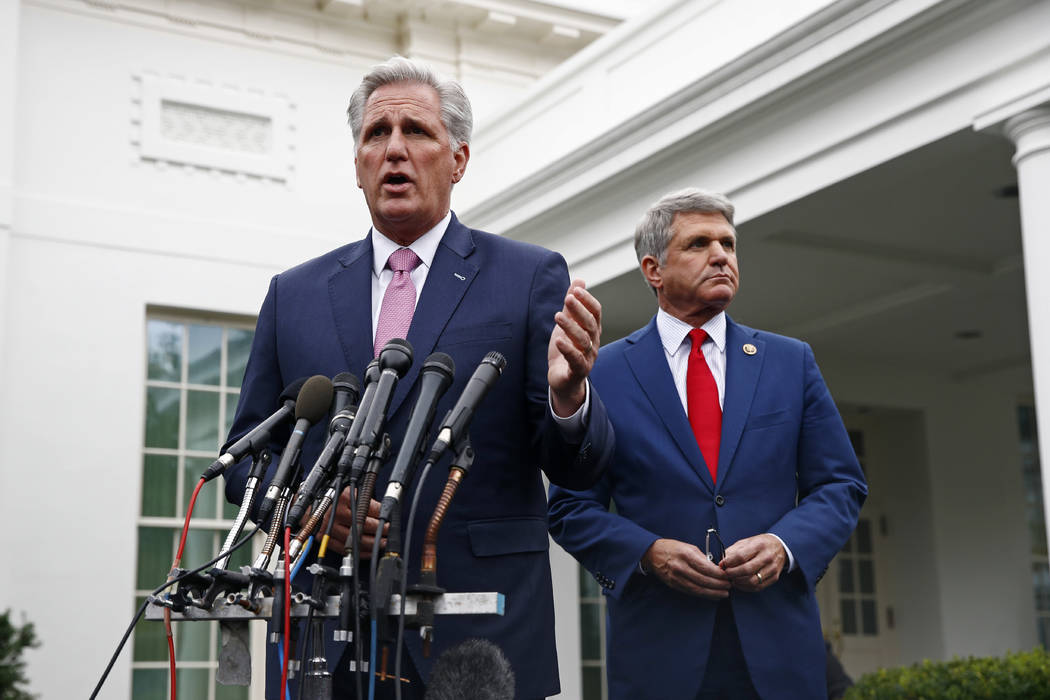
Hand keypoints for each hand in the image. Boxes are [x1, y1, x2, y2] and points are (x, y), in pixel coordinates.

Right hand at [315, 491, 387, 557]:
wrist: (312, 507)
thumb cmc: (333, 499)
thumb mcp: (349, 492)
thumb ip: (364, 499)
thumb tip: (383, 510)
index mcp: (344, 497)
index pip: (368, 508)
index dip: (381, 514)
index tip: (388, 517)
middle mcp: (336, 512)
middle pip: (363, 524)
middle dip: (379, 529)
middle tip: (388, 530)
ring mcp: (330, 527)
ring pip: (355, 539)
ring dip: (372, 543)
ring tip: (382, 542)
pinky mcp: (326, 538)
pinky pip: (345, 549)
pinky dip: (359, 552)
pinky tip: (369, 551)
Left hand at [548, 279, 601, 416]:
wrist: (563, 380)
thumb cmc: (567, 350)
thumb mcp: (568, 324)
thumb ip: (572, 305)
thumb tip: (579, 281)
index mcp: (592, 330)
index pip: (596, 312)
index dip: (587, 300)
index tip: (576, 289)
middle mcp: (593, 343)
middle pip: (590, 324)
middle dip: (580, 310)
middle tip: (568, 298)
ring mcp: (587, 357)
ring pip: (583, 340)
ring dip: (571, 327)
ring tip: (558, 316)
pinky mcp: (578, 370)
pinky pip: (576, 359)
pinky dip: (568, 349)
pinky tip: (559, 341)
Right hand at [641, 538, 730, 599]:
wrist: (652, 553)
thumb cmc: (672, 548)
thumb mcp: (688, 547)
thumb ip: (702, 558)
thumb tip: (717, 568)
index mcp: (686, 555)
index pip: (707, 568)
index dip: (719, 574)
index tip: (728, 576)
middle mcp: (681, 567)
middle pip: (704, 580)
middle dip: (719, 585)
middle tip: (729, 586)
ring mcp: (676, 577)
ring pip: (698, 589)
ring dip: (713, 593)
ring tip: (723, 593)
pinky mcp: (674, 585)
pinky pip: (691, 592)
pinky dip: (703, 594)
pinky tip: (711, 595)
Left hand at [720, 534, 786, 591]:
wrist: (780, 547)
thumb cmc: (760, 544)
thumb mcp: (746, 542)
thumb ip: (733, 551)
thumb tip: (721, 563)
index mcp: (759, 545)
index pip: (741, 556)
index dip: (729, 563)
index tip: (722, 564)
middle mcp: (767, 557)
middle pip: (746, 570)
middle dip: (732, 574)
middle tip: (726, 574)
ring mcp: (772, 569)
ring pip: (752, 581)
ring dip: (739, 582)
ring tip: (732, 579)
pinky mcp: (774, 578)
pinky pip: (758, 587)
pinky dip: (746, 588)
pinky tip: (740, 583)